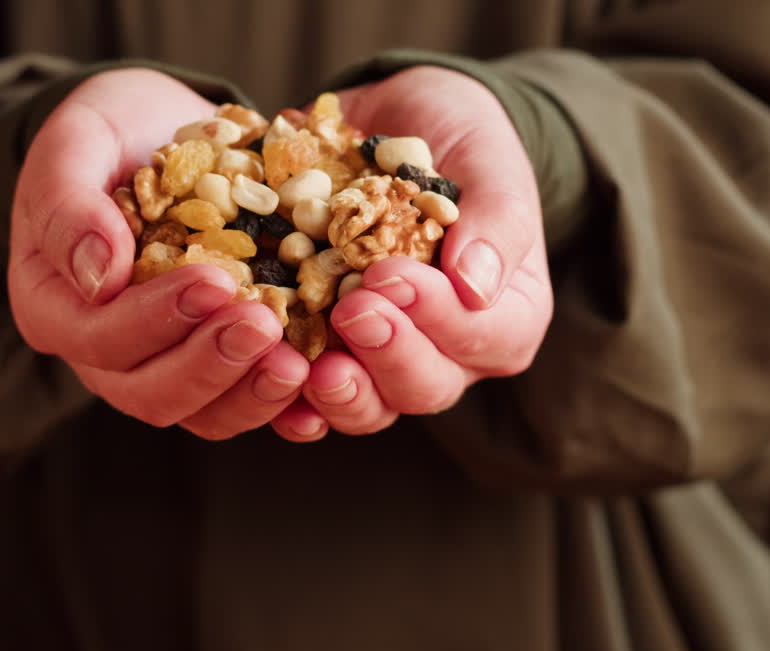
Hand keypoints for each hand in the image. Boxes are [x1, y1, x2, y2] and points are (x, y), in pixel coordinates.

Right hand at [8, 69, 308, 439]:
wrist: (164, 131)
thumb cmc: (109, 133)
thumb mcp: (78, 142)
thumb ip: (70, 204)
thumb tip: (98, 275)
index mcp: (55, 306)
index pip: (99, 337)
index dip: (155, 319)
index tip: (215, 280)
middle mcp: (105, 353)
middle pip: (149, 393)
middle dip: (210, 364)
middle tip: (264, 324)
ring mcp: (163, 365)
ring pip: (202, 412)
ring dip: (251, 393)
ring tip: (298, 361)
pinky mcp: (219, 363)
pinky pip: (247, 401)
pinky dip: (283, 400)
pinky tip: (320, 379)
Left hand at [270, 66, 553, 441]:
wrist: (396, 124)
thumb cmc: (460, 143)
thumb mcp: (490, 164)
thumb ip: (496, 221)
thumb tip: (477, 286)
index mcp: (504, 318)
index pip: (482, 338)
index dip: (436, 316)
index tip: (389, 275)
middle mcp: (447, 355)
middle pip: (422, 387)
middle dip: (384, 354)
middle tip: (349, 311)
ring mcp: (382, 362)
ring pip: (367, 407)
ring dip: (336, 392)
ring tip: (306, 366)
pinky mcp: (327, 355)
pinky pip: (307, 397)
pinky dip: (287, 396)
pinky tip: (266, 377)